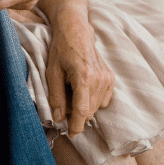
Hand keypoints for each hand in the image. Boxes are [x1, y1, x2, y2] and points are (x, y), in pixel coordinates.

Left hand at [46, 6, 113, 134]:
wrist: (76, 31)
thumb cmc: (61, 49)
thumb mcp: (52, 72)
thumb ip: (55, 96)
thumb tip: (58, 118)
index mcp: (83, 77)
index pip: (82, 110)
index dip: (76, 125)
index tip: (71, 134)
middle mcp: (99, 79)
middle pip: (89, 111)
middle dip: (76, 113)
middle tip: (63, 101)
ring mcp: (108, 79)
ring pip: (96, 107)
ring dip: (84, 106)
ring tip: (72, 90)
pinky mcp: (111, 78)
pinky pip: (103, 100)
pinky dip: (92, 99)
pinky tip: (82, 87)